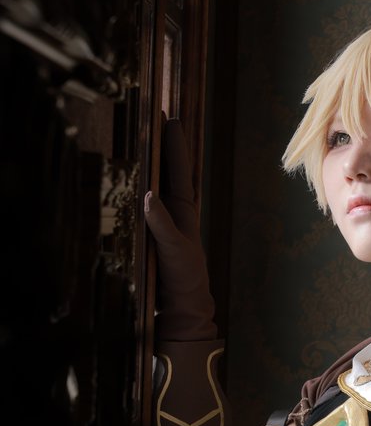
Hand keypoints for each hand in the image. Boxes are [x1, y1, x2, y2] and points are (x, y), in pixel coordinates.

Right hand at [144, 118, 215, 340]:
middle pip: (167, 171)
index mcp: (184, 211)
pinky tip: (130, 180)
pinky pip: (144, 204)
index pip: (177, 171)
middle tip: (155, 116)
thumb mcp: (175, 251)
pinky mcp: (152, 235)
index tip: (169, 119)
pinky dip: (139, 189)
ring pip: (156, 185)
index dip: (174, 146)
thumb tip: (149, 195)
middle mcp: (174, 212)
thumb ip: (163, 225)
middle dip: (162, 145)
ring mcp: (163, 222)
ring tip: (142, 139)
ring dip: (150, 163)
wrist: (183, 308)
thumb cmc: (184, 279)